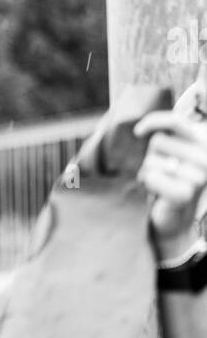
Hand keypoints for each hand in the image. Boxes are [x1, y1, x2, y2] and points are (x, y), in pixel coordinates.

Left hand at [133, 111, 206, 252]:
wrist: (179, 216)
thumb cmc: (173, 176)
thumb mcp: (174, 148)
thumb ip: (166, 131)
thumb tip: (140, 130)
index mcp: (205, 141)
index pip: (175, 121)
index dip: (153, 122)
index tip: (138, 132)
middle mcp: (206, 158)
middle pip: (157, 141)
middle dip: (152, 155)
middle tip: (163, 170)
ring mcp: (199, 176)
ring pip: (151, 160)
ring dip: (148, 170)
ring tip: (162, 180)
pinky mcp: (185, 193)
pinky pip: (150, 177)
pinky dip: (147, 182)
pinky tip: (154, 188)